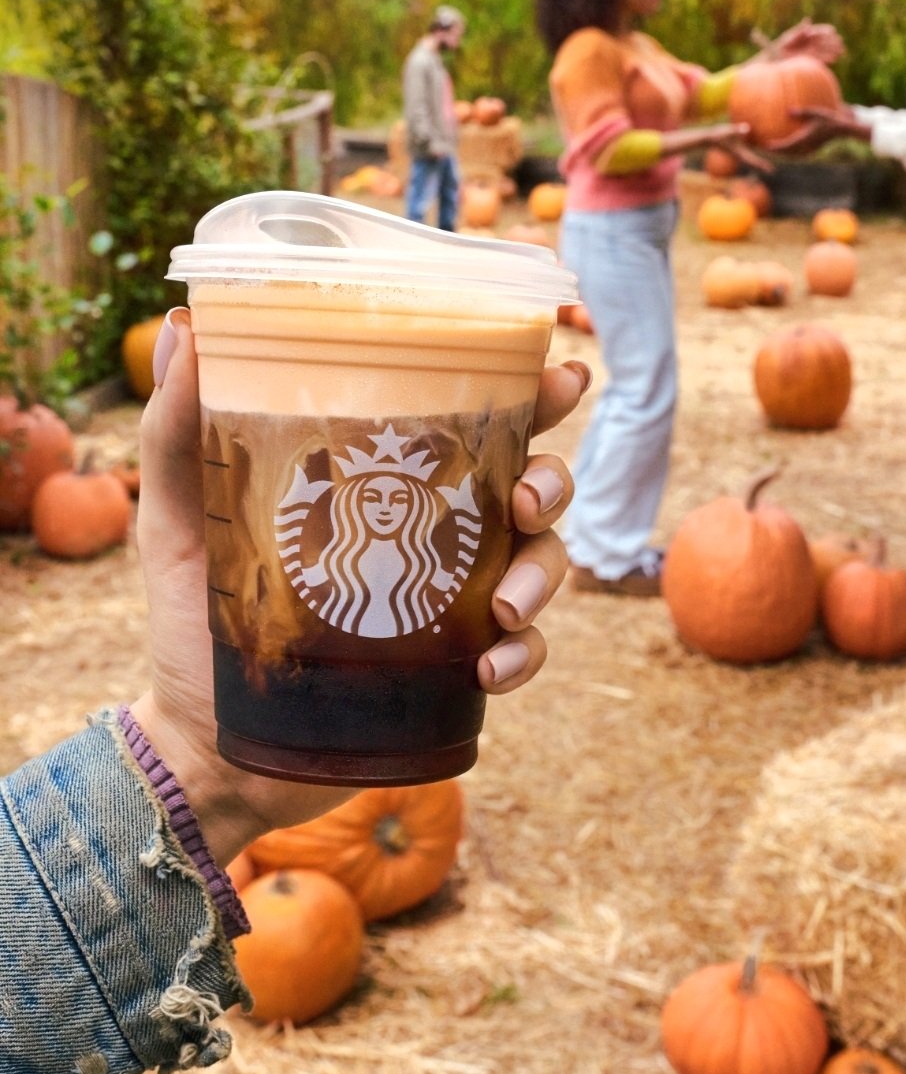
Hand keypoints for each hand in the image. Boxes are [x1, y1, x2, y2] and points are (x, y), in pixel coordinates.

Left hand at [129, 309, 589, 861]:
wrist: (210, 746)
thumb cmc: (194, 623)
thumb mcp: (179, 520)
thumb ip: (177, 432)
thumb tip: (184, 328)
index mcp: (384, 484)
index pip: (466, 421)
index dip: (526, 393)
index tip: (559, 375)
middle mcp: (432, 531)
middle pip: (529, 482)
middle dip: (551, 479)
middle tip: (527, 497)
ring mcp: (452, 599)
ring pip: (543, 560)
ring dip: (543, 573)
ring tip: (503, 605)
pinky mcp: (459, 666)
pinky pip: (525, 649)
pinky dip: (525, 654)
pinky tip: (489, 669)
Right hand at [706, 122, 773, 173]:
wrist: (709, 138)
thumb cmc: (718, 134)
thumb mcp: (729, 131)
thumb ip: (738, 130)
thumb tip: (747, 128)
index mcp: (740, 152)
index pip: (753, 160)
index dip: (762, 164)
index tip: (771, 170)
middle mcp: (740, 153)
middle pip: (753, 161)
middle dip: (761, 165)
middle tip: (771, 170)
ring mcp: (737, 151)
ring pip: (750, 158)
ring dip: (757, 162)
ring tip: (765, 165)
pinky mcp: (735, 147)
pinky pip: (747, 152)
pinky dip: (752, 155)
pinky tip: (756, 150)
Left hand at [768, 18, 845, 65]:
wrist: (776, 58)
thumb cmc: (782, 44)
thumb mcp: (789, 36)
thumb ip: (799, 30)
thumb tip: (808, 20)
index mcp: (809, 33)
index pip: (822, 31)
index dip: (827, 31)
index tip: (832, 33)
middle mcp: (812, 41)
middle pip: (827, 40)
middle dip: (834, 41)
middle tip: (840, 42)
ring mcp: (813, 50)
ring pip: (826, 49)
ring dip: (834, 50)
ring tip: (842, 51)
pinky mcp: (811, 59)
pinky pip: (822, 58)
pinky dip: (829, 58)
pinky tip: (835, 58)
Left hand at [768, 105, 870, 155]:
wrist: (845, 129)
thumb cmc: (831, 118)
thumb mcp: (816, 113)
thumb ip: (802, 112)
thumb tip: (788, 110)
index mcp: (805, 140)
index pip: (786, 146)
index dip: (775, 147)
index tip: (765, 146)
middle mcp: (806, 147)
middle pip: (787, 153)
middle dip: (775, 152)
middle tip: (763, 148)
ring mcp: (810, 150)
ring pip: (792, 154)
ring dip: (783, 153)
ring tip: (772, 149)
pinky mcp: (813, 149)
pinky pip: (798, 152)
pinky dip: (791, 150)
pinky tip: (787, 145)